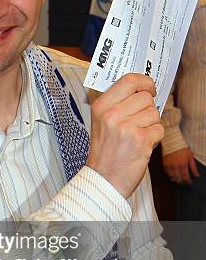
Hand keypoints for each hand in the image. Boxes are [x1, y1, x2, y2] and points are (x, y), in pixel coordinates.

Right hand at [87, 73, 163, 198]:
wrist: (103, 179)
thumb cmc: (104, 152)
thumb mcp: (100, 122)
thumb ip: (117, 103)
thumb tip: (142, 89)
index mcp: (101, 106)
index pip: (129, 81)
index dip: (144, 82)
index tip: (148, 88)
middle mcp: (112, 114)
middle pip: (145, 97)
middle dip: (147, 109)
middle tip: (138, 122)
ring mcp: (126, 127)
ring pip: (154, 113)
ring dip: (151, 125)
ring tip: (137, 136)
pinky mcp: (140, 140)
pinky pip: (159, 129)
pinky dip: (154, 137)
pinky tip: (141, 145)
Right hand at [163, 147, 198, 184]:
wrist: (172, 142)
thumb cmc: (182, 148)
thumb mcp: (190, 157)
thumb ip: (193, 167)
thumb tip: (197, 175)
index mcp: (183, 165)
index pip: (186, 177)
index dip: (188, 182)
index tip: (190, 183)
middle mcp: (176, 167)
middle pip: (179, 179)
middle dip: (183, 182)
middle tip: (185, 182)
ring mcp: (169, 166)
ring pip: (172, 178)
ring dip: (176, 180)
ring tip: (179, 180)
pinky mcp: (164, 165)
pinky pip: (167, 174)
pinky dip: (171, 176)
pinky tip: (173, 176)